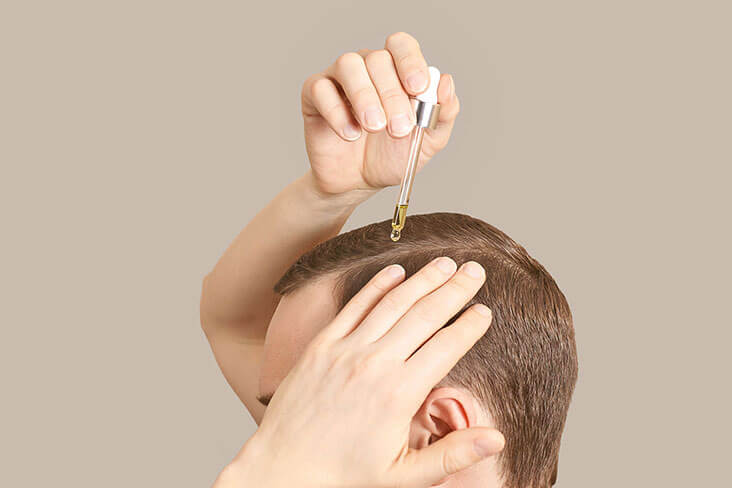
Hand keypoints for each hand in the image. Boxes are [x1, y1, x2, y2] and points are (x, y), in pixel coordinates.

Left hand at [219, 258, 503, 487]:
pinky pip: (354, 307)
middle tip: (475, 270)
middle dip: (454, 290)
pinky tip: (396, 271)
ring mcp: (346, 350)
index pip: (446, 347)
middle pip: (424, 316)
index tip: (485, 310)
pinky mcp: (322, 345)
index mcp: (399, 394)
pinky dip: (376, 286)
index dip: (469, 326)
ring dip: (422, 280)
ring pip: (392, 304)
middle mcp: (375, 363)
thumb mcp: (404, 477)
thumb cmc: (344, 476)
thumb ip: (451, 454)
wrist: (283, 469)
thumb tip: (498, 438)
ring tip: (445, 263)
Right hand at [301, 32, 459, 196]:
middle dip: (391, 95)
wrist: (358, 182)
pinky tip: (350, 135)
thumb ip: (443, 113)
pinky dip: (337, 112)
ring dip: (365, 97)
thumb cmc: (391, 157)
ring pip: (348, 64)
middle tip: (398, 129)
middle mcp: (367, 67)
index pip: (401, 45)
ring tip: (374, 127)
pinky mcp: (314, 95)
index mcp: (396, 71)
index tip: (418, 88)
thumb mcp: (428, 141)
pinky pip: (320, 89)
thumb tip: (446, 82)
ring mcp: (339, 79)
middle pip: (378, 59)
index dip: (410, 61)